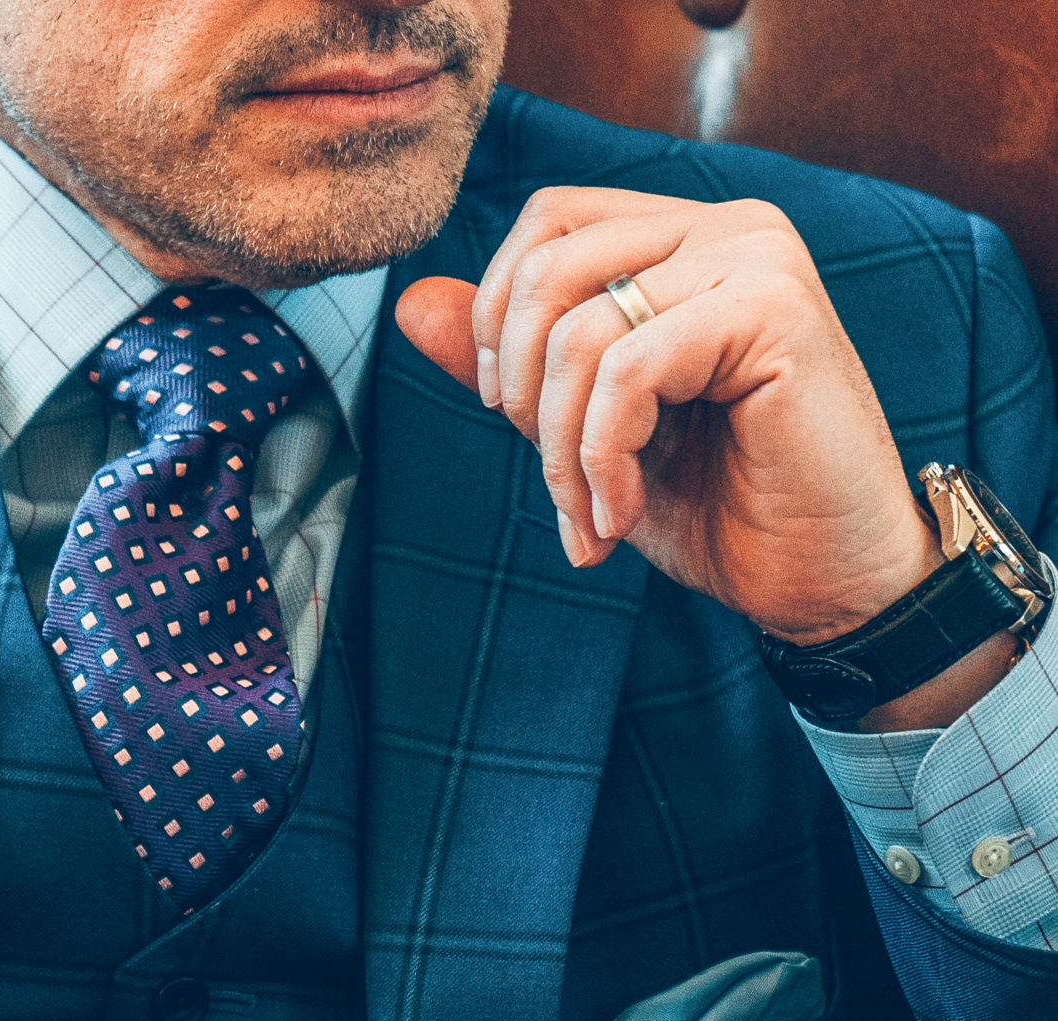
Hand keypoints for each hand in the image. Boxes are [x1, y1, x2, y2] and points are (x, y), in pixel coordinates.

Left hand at [395, 186, 944, 643]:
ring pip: (579, 330)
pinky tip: (621, 517)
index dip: (496, 316)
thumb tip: (410, 302)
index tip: (511, 416)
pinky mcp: (774, 312)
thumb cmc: (723, 512)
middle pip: (548, 268)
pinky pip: (628, 371)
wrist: (825, 583)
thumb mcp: (589, 435)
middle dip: (523, 398)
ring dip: (561, 454)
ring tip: (593, 522)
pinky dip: (601, 460)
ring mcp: (757, 259)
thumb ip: (513, 367)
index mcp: (685, 240)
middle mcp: (727, 227)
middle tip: (557, 493)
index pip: (548, 223)